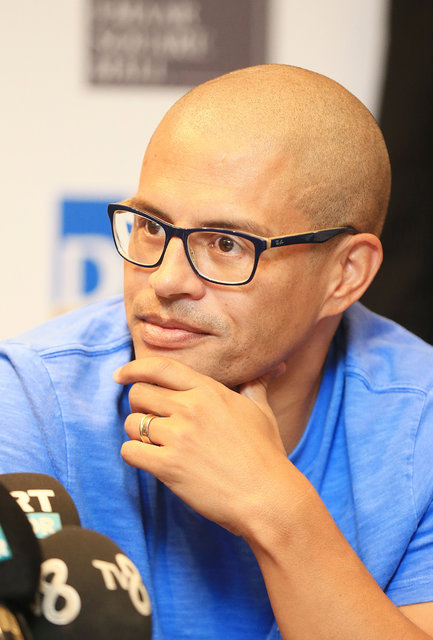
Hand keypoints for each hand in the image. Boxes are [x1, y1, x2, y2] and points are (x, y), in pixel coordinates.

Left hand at [114, 356, 288, 535]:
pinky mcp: (169, 466)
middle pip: (139, 394)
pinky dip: (135, 455)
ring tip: (155, 445)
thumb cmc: (266, 455)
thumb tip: (276, 367)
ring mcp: (178, 436)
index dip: (134, 368)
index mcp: (209, 391)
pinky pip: (130, 452)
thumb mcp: (262, 412)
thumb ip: (256, 386)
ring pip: (132, 423)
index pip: (160, 367)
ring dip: (137, 434)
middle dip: (138, 407)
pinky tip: (151, 461)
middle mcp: (190, 408)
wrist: (268, 497)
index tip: (121, 375)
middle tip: (150, 421)